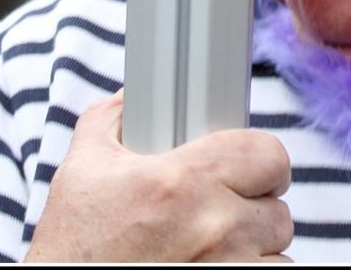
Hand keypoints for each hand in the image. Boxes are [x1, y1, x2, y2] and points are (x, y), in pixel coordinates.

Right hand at [24, 91, 292, 261]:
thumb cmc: (73, 249)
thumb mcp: (81, 171)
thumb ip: (110, 120)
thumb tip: (131, 96)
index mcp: (182, 182)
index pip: (267, 153)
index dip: (259, 160)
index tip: (247, 170)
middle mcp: (213, 228)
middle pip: (277, 209)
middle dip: (253, 208)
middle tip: (224, 213)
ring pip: (277, 252)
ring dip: (255, 249)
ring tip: (218, 247)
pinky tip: (219, 268)